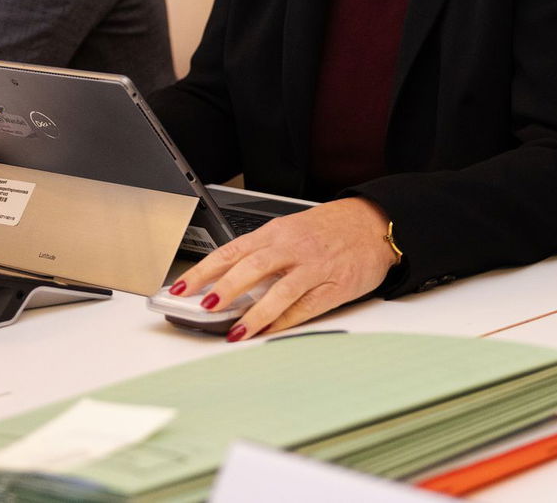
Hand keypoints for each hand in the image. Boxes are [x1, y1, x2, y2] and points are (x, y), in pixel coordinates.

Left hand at [166, 197, 398, 340]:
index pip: (232, 251)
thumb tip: (225, 284)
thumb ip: (263, 253)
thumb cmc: (331, 229)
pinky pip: (304, 307)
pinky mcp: (334, 286)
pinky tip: (267, 333)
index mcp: (278, 232)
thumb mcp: (292, 230)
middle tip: (204, 308)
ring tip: (234, 331)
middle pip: (253, 267)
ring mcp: (315, 267)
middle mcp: (294, 247)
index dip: (203, 271)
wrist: (377, 223)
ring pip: (279, 291)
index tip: (180, 289)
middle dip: (225, 288)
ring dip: (254, 314)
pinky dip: (283, 322)